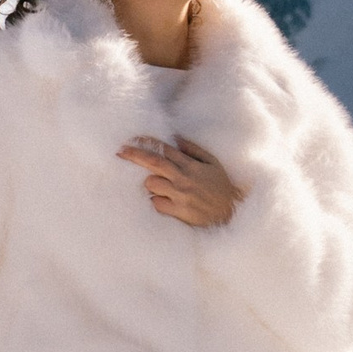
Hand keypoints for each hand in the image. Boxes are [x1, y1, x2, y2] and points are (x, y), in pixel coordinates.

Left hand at [118, 134, 241, 227]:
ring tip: (158, 187)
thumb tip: (176, 138)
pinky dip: (156, 201)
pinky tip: (163, 202)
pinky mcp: (179, 211)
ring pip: (152, 184)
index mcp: (191, 165)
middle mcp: (184, 178)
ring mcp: (180, 195)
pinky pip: (156, 203)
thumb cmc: (221, 187)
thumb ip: (194, 149)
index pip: (165, 149)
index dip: (147, 142)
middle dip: (134, 155)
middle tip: (120, 151)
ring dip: (149, 184)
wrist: (231, 213)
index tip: (132, 139)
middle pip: (153, 162)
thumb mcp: (212, 163)